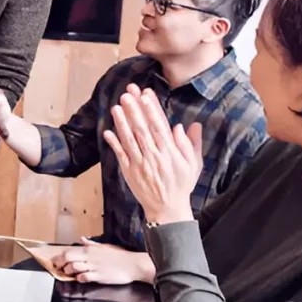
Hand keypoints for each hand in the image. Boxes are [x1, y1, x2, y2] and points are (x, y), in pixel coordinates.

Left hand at [51, 238, 150, 284]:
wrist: (132, 265)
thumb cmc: (119, 256)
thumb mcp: (104, 246)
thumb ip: (91, 244)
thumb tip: (81, 239)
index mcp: (90, 249)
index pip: (69, 251)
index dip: (60, 257)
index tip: (56, 261)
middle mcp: (89, 256)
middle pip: (68, 258)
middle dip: (60, 264)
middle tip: (58, 268)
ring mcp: (93, 266)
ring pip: (74, 267)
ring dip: (69, 271)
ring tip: (69, 273)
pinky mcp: (99, 276)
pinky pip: (84, 277)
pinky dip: (79, 278)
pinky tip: (80, 278)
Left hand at [102, 84, 201, 224]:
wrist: (167, 208)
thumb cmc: (181, 184)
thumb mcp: (193, 164)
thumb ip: (191, 144)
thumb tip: (190, 125)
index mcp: (170, 152)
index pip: (160, 126)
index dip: (152, 109)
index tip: (146, 95)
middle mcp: (154, 156)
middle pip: (142, 129)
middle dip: (135, 110)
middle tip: (128, 93)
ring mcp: (140, 164)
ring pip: (130, 140)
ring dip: (122, 123)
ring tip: (117, 106)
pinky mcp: (129, 171)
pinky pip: (121, 155)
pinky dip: (114, 143)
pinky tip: (107, 131)